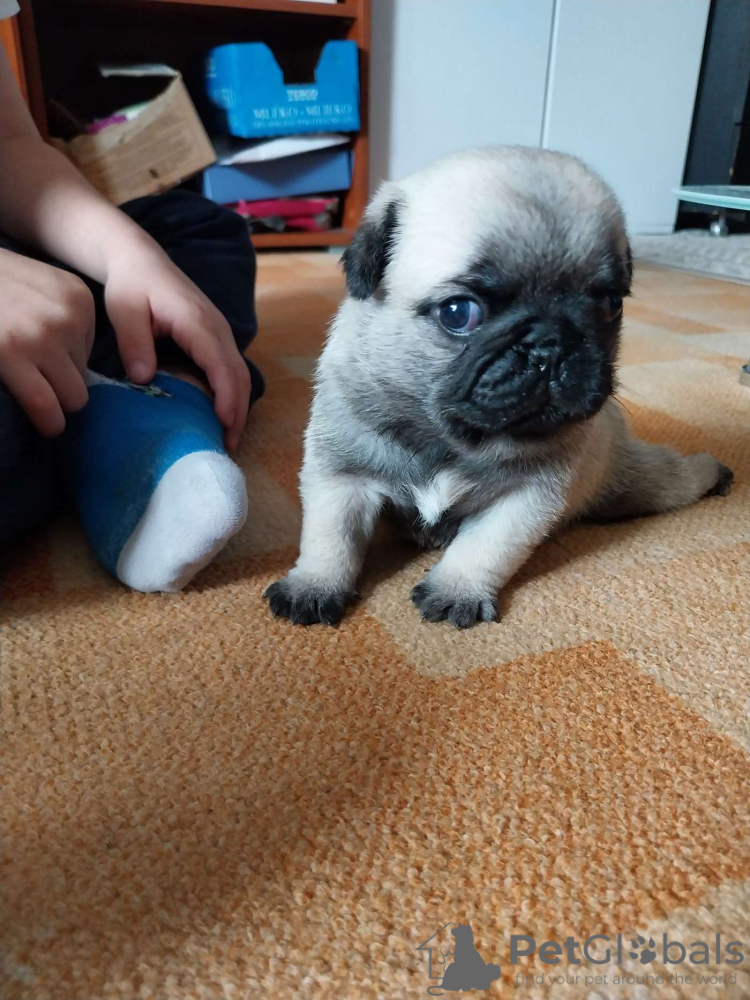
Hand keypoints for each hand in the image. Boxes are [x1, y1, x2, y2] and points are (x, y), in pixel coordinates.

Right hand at [0, 248, 93, 435]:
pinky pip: (42, 406)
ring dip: (54, 407)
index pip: (88, 351)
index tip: (37, 357)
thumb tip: (78, 373)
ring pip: (73, 398)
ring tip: (40, 408)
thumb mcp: (38, 287)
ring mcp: (42, 336)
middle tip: (37, 386)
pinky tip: (42, 424)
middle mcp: (67, 315)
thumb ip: (60, 318)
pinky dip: (45, 421)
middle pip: (85, 377)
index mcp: (78, 297)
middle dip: (63, 388)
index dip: (63, 363)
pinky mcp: (11, 354)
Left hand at [104, 242, 250, 449]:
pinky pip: (231, 368)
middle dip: (238, 411)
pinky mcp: (216, 337)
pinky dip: (231, 394)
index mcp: (197, 322)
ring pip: (239, 374)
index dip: (226, 397)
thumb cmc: (131, 284)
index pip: (221, 365)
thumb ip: (134, 343)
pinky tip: (221, 414)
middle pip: (239, 375)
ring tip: (228, 437)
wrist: (140, 259)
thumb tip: (145, 379)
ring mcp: (220, 332)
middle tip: (227, 445)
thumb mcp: (124, 310)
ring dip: (238, 406)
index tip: (224, 424)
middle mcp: (217, 328)